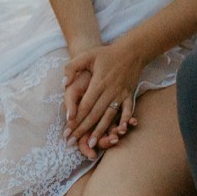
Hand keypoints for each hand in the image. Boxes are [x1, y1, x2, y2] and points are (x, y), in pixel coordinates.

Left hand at [62, 41, 140, 157]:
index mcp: (98, 83)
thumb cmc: (106, 53)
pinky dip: (124, 122)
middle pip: (94, 114)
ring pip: (109, 116)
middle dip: (83, 130)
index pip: (85, 105)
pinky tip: (119, 132)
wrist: (132, 50)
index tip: (68, 130)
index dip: (76, 119)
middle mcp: (109, 91)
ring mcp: (121, 94)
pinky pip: (127, 111)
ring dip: (100, 131)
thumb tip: (64, 84)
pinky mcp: (129, 95)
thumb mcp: (87, 55)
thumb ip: (72, 67)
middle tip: (73, 142)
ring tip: (91, 144)